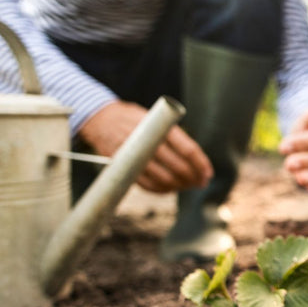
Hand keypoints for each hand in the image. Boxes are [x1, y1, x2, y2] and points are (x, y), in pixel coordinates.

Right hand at [78, 100, 211, 192]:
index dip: (201, 164)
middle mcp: (147, 141)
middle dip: (193, 177)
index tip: (208, 173)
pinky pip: (146, 185)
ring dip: (180, 186)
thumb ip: (172, 134)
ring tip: (188, 186)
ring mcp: (134, 155)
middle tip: (201, 182)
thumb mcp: (154, 116)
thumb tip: (196, 159)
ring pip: (163, 178)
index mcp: (159, 126)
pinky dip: (161, 190)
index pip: (187, 149)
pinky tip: (171, 188)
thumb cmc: (133, 118)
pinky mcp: (124, 167)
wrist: (100, 119)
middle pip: (178, 166)